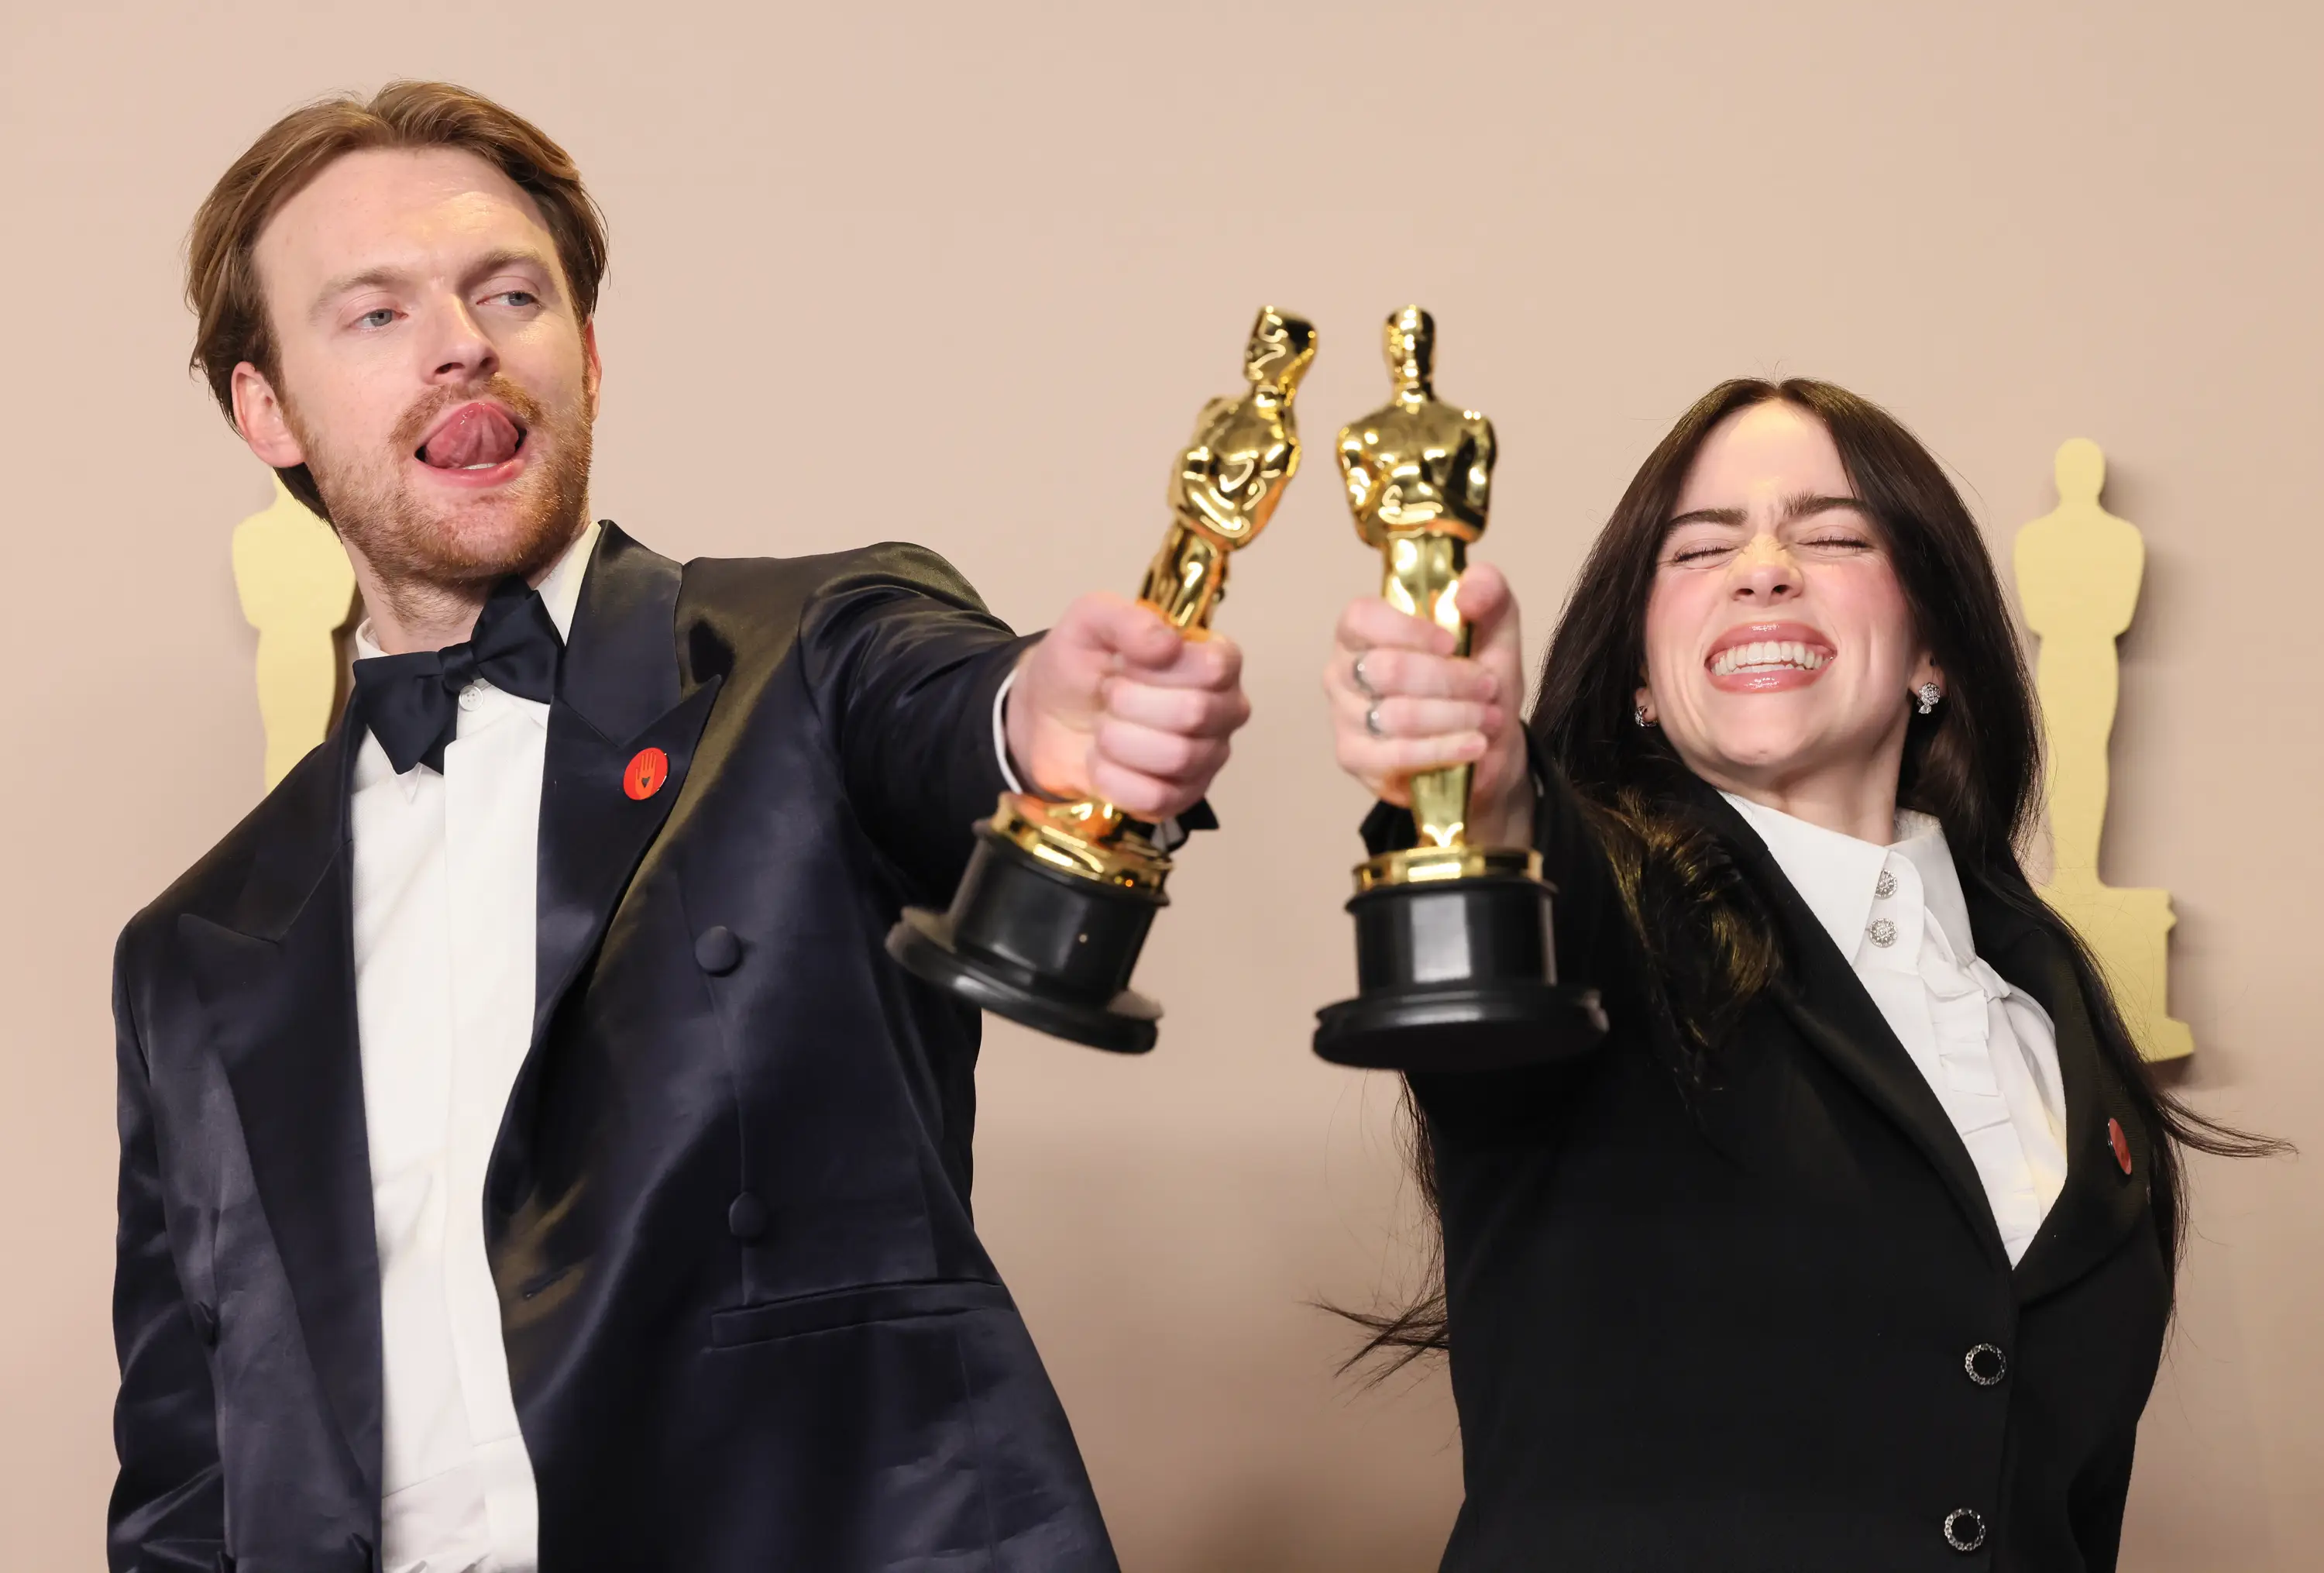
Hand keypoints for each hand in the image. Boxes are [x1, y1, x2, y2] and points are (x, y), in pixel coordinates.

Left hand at [1008, 592, 1249, 820]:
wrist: (1045, 719)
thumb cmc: (1079, 665)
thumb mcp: (1089, 622)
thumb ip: (1126, 618)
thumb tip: (1167, 644)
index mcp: (1215, 660)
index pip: (1214, 667)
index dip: (1159, 669)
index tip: (1125, 664)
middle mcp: (1223, 709)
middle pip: (1194, 713)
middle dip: (1129, 704)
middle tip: (1108, 696)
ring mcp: (1206, 758)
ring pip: (1176, 757)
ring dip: (1118, 741)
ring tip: (1102, 729)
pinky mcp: (1181, 798)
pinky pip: (1157, 798)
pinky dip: (1113, 779)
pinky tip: (1102, 762)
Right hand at [1325, 560, 1533, 846]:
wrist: (1486, 741)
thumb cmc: (1477, 678)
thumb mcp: (1495, 628)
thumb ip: (1488, 593)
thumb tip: (1467, 595)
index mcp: (1364, 629)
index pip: (1362, 618)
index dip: (1408, 630)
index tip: (1452, 643)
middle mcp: (1343, 670)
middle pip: (1388, 669)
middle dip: (1450, 679)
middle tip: (1487, 686)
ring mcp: (1344, 716)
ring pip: (1397, 715)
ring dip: (1455, 716)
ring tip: (1488, 718)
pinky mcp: (1354, 758)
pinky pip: (1396, 755)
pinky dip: (1444, 750)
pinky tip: (1474, 746)